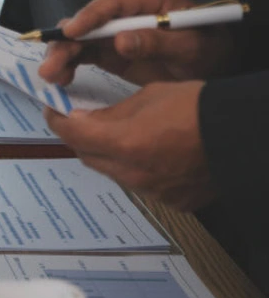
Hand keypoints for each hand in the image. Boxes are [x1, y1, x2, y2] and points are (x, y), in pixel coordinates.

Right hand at [38, 0, 237, 86]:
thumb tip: (120, 41)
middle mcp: (125, 12)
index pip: (113, 3)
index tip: (71, 32)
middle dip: (66, 42)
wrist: (216, 65)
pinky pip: (84, 54)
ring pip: (80, 39)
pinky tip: (61, 78)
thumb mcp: (191, 47)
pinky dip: (69, 65)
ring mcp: (115, 31)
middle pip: (88, 22)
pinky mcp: (110, 51)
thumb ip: (158, 43)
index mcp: (148, 0)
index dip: (89, 16)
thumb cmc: (209, 48)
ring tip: (50, 76)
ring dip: (62, 55)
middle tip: (51, 65)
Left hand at [45, 81, 213, 211]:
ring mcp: (153, 191)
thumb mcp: (148, 96)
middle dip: (81, 138)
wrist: (243, 133)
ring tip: (119, 135)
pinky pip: (140, 185)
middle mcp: (134, 173)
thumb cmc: (199, 107)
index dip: (57, 122)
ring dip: (108, 155)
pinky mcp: (171, 200)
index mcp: (124, 143)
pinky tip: (149, 153)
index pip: (73, 135)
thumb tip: (86, 119)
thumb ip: (111, 113)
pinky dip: (136, 168)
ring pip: (113, 173)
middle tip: (81, 121)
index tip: (54, 112)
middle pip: (88, 157)